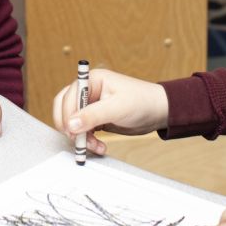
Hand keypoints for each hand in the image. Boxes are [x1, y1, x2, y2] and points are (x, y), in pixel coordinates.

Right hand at [50, 68, 168, 157]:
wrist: (159, 112)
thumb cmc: (143, 102)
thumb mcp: (117, 108)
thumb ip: (93, 115)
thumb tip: (71, 124)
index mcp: (92, 80)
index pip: (68, 96)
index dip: (67, 115)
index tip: (72, 131)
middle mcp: (89, 91)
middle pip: (66, 109)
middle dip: (70, 127)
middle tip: (78, 140)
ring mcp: (92, 105)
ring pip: (73, 122)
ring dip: (81, 136)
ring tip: (95, 145)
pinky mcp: (96, 118)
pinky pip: (83, 130)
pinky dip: (88, 140)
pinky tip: (99, 145)